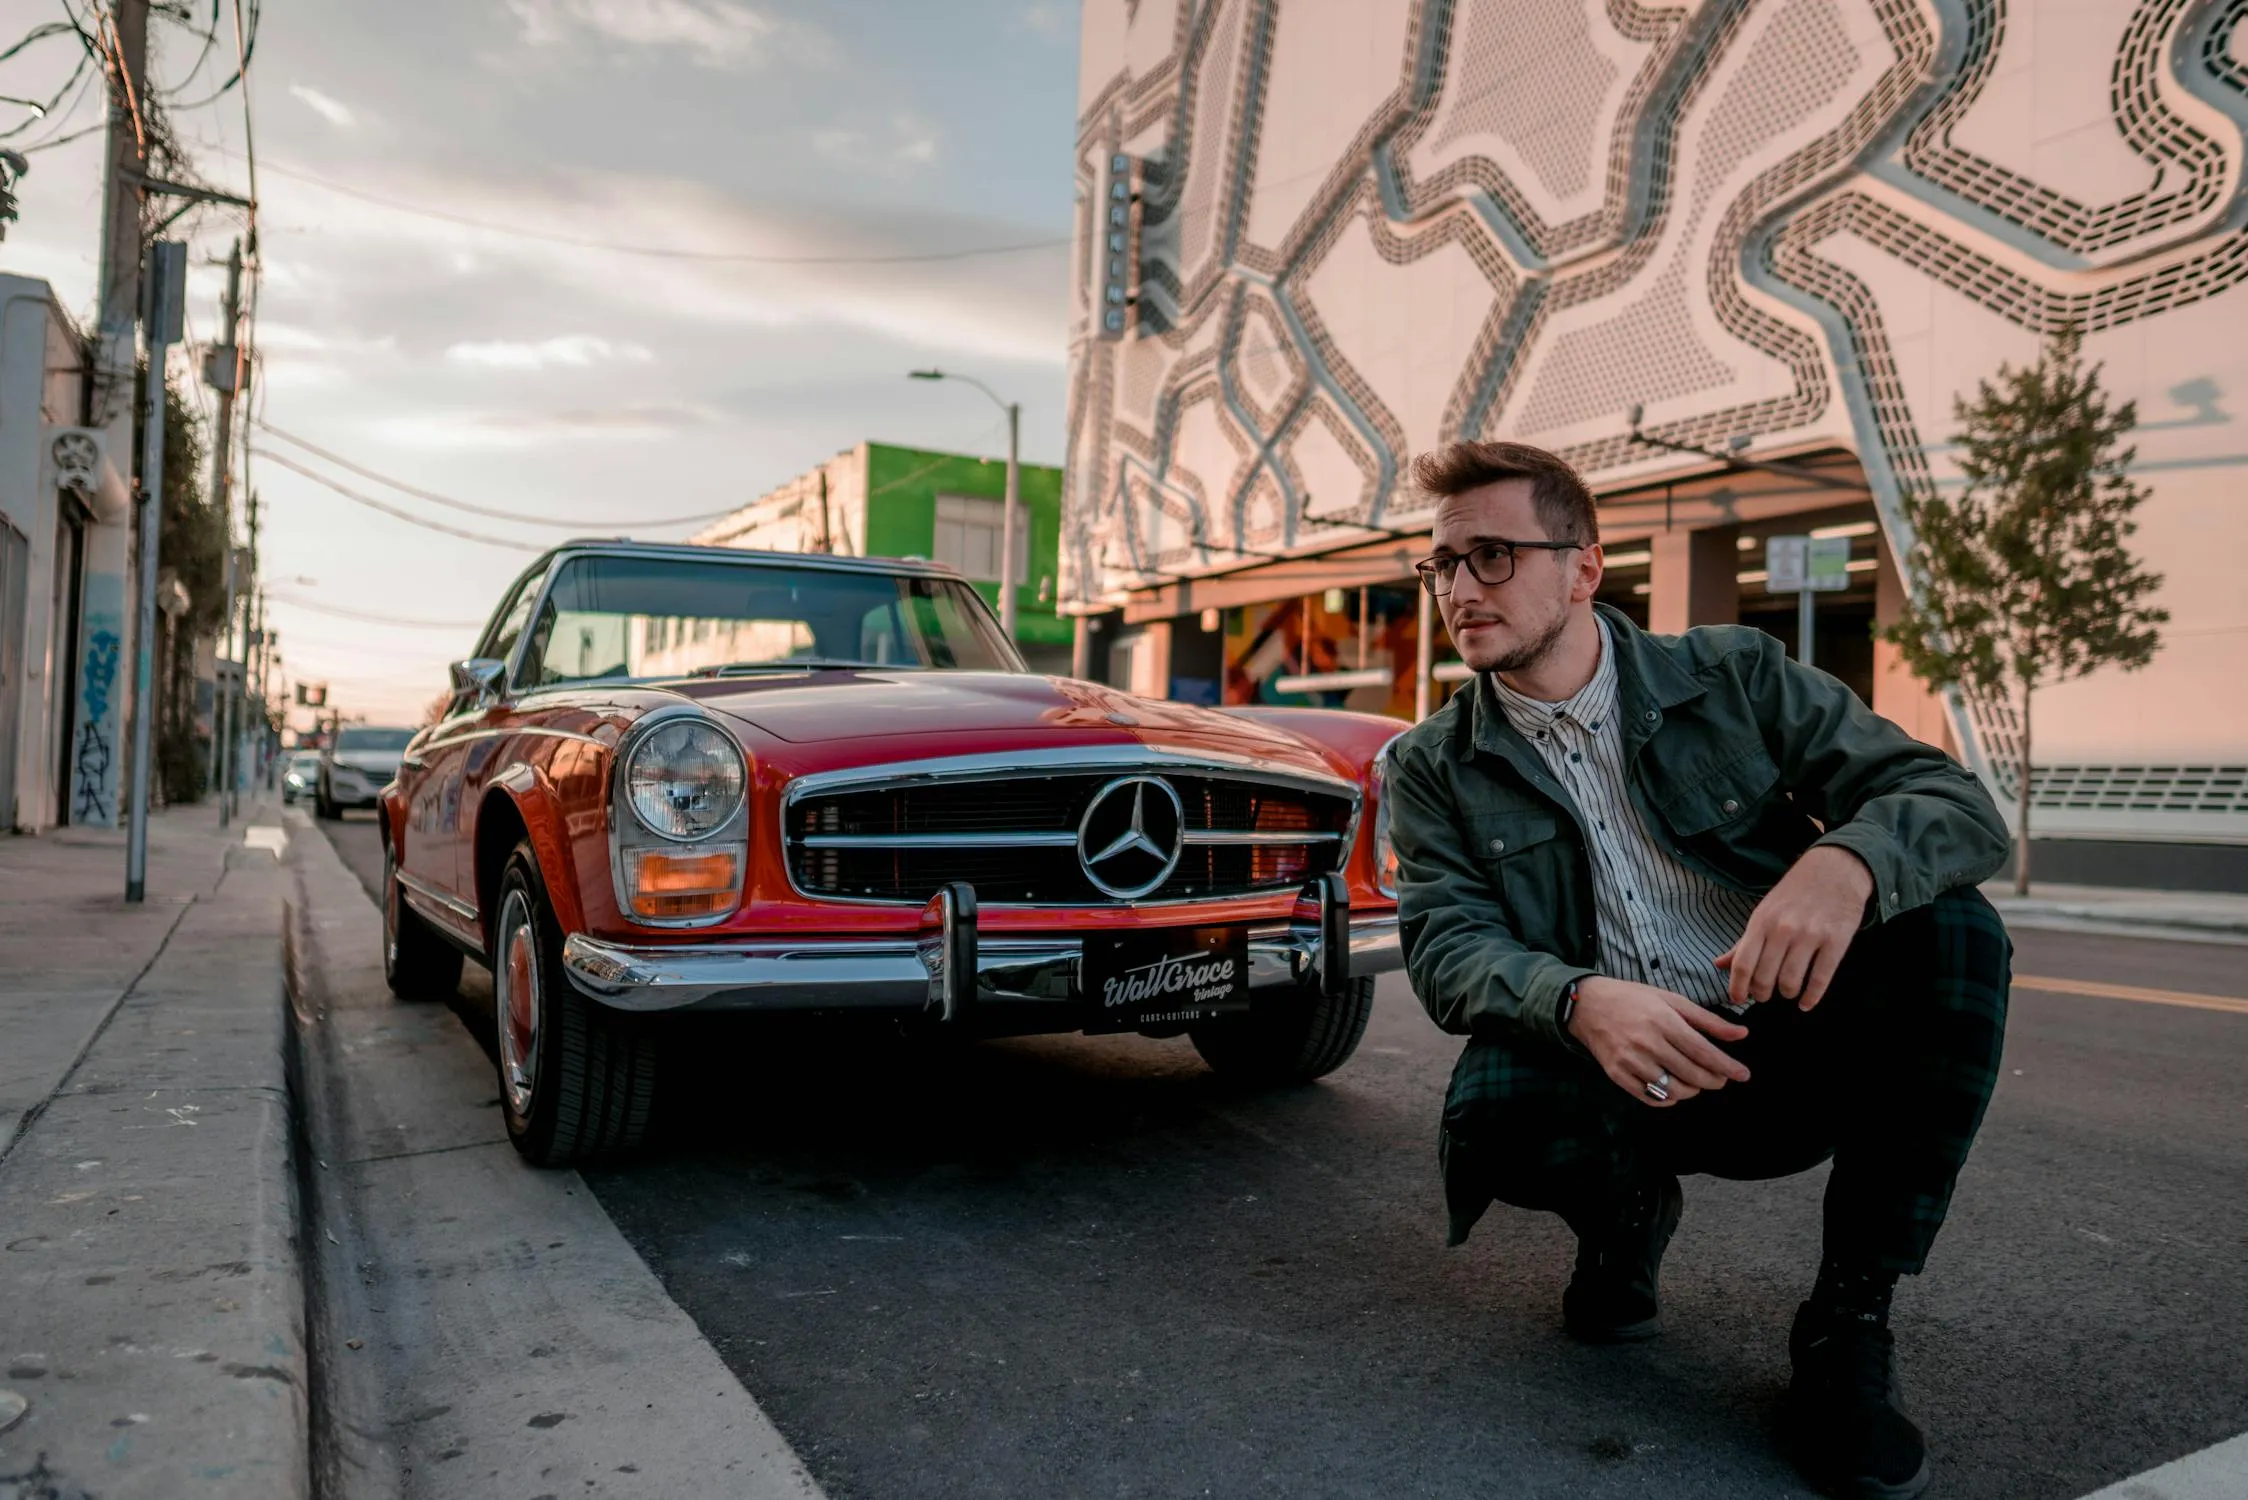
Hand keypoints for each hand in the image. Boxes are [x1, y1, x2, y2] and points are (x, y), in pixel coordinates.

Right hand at [1568, 976, 1750, 1107]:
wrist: (1588, 1006)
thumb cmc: (1634, 999)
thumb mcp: (1672, 1000)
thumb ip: (1707, 1020)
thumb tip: (1741, 1034)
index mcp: (1663, 1021)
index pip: (1703, 1051)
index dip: (1727, 1066)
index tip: (1743, 1074)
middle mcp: (1647, 1042)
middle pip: (1692, 1074)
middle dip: (1714, 1080)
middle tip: (1721, 1079)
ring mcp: (1630, 1061)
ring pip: (1673, 1090)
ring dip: (1693, 1090)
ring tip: (1696, 1082)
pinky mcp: (1618, 1075)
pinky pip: (1651, 1098)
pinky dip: (1669, 1099)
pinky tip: (1674, 1089)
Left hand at [1715, 845, 1872, 1010]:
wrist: (1835, 869)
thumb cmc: (1794, 894)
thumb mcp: (1764, 912)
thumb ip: (1743, 942)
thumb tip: (1718, 965)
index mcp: (1761, 922)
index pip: (1742, 964)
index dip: (1737, 988)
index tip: (1737, 999)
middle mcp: (1783, 930)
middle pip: (1765, 978)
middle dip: (1761, 994)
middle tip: (1764, 995)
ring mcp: (1810, 935)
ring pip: (1791, 982)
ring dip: (1786, 994)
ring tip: (1787, 991)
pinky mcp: (1836, 941)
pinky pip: (1820, 979)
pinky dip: (1811, 997)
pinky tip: (1806, 1003)